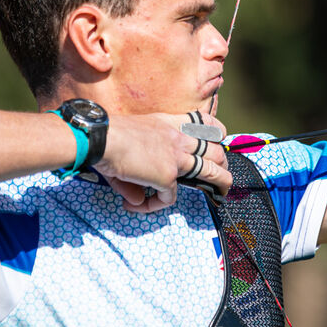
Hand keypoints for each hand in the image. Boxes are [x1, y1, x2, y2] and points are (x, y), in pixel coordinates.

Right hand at [94, 112, 230, 212]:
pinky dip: (155, 205)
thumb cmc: (109, 134)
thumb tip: (136, 198)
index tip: (220, 137)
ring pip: (212, 172)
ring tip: (223, 193)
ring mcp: (176, 158)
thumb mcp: (132, 141)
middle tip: (222, 173)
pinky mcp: (167, 177)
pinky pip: (169, 198)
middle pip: (214, 150)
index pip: (202, 121)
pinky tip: (140, 205)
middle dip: (223, 162)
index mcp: (168, 124)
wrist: (103, 138)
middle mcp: (178, 139)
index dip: (216, 130)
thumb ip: (140, 168)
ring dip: (222, 183)